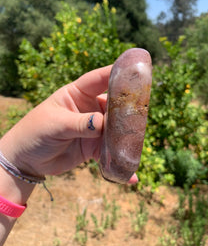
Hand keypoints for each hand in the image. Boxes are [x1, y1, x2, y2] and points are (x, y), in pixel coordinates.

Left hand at [0, 65, 137, 182]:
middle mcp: (88, 109)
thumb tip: (103, 124)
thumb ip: (80, 123)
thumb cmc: (35, 132)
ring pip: (114, 129)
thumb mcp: (55, 124)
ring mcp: (92, 128)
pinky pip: (109, 152)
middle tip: (143, 112)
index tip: (135, 71)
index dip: (115, 73)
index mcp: (77, 94)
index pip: (99, 79)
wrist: (27, 160)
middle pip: (113, 105)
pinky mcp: (93, 147)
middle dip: (127, 108)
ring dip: (125, 136)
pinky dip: (118, 160)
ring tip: (139, 142)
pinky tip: (130, 174)